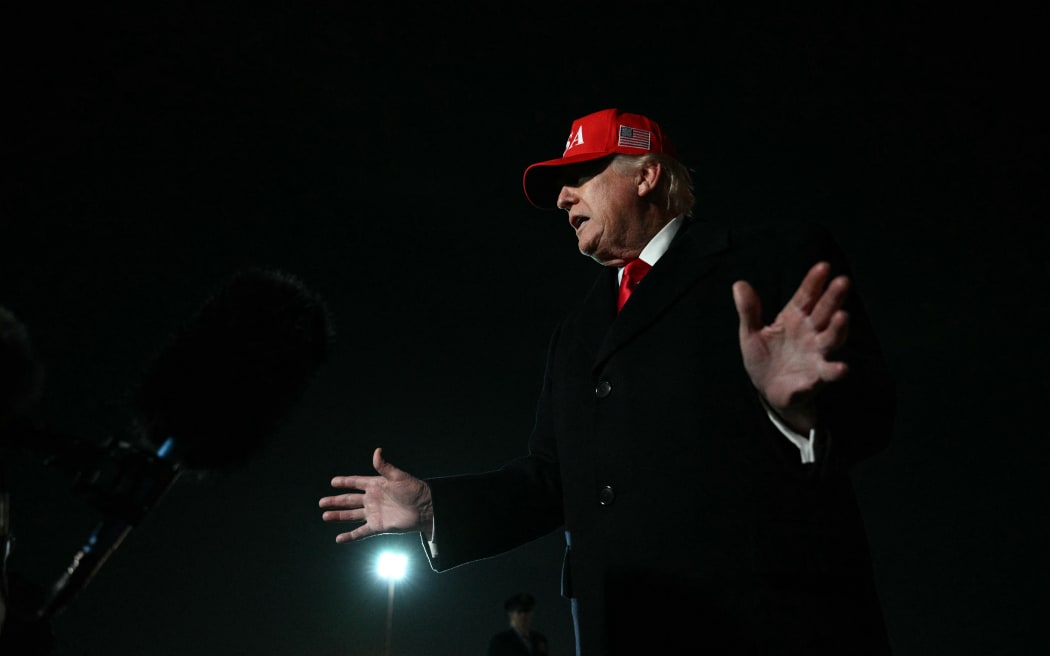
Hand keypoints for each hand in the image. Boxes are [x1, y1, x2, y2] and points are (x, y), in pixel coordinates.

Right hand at [319, 447, 433, 542]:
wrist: (426, 509)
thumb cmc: (414, 490)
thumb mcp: (399, 476)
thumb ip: (385, 467)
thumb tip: (377, 451)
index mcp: (376, 485)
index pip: (356, 482)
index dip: (345, 482)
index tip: (333, 482)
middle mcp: (372, 499)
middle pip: (350, 500)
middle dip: (335, 501)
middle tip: (321, 502)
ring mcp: (374, 513)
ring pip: (351, 515)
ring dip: (338, 516)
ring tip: (325, 516)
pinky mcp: (378, 526)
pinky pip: (361, 532)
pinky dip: (350, 536)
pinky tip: (339, 538)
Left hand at [732, 261, 849, 432]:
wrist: (768, 390)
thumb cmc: (764, 358)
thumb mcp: (750, 333)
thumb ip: (748, 310)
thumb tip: (738, 284)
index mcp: (795, 318)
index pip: (806, 296)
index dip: (814, 282)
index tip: (823, 266)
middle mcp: (811, 333)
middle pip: (824, 312)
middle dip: (833, 297)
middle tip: (842, 281)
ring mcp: (816, 354)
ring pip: (831, 339)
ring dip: (838, 329)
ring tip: (842, 316)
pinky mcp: (816, 377)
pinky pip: (828, 372)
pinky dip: (835, 371)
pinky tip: (841, 367)